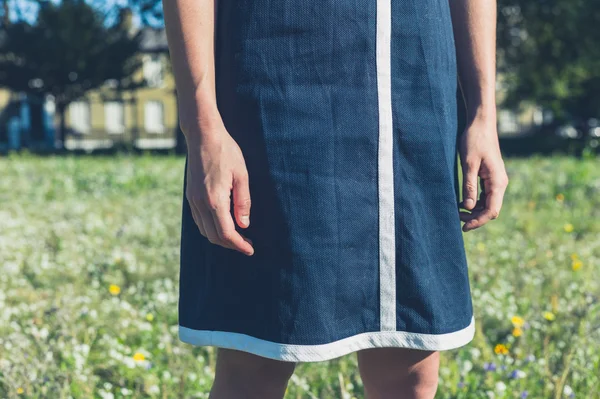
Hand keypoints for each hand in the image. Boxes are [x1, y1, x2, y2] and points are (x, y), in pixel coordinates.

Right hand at [185, 124, 254, 255]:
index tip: (251, 249)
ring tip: (238, 236)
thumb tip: (244, 225)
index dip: (239, 245)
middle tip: (248, 244)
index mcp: (215, 199)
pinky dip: (211, 228)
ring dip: (221, 238)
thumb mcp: (242, 175)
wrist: (202, 135)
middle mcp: (200, 203)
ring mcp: (192, 200)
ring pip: (205, 231)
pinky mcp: (190, 196)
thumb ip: (243, 202)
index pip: (226, 233)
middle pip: (214, 236)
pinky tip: (224, 224)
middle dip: (231, 244)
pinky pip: (199, 221)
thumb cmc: (226, 152)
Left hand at [458, 112, 508, 231]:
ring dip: (474, 210)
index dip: (478, 221)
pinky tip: (462, 202)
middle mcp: (500, 183)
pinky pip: (484, 195)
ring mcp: (495, 180)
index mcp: (498, 182)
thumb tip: (469, 207)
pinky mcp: (489, 177)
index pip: (492, 210)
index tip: (464, 226)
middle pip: (490, 209)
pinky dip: (475, 201)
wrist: (480, 123)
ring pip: (487, 203)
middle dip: (475, 217)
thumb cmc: (474, 140)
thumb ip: (470, 186)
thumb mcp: (469, 164)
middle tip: (457, 219)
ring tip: (457, 212)